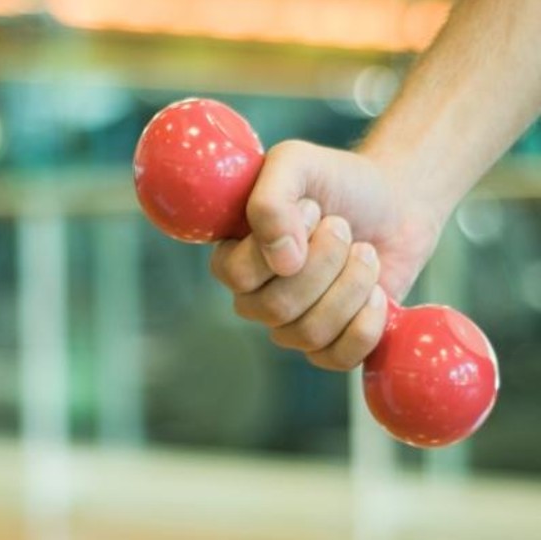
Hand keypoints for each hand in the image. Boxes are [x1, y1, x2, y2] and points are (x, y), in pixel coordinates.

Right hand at [210, 141, 444, 369]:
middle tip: (344, 228)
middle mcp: (257, 296)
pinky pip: (337, 358)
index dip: (282, 244)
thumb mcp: (296, 164)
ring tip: (364, 252)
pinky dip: (367, 324)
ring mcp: (293, 325)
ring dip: (352, 285)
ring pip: (309, 333)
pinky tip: (378, 293)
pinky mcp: (333, 345)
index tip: (314, 206)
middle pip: (276, 309)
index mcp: (235, 255)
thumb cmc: (339, 181)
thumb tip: (282, 260)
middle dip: (325, 262)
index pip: (238, 275)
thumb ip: (271, 200)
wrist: (397, 201)